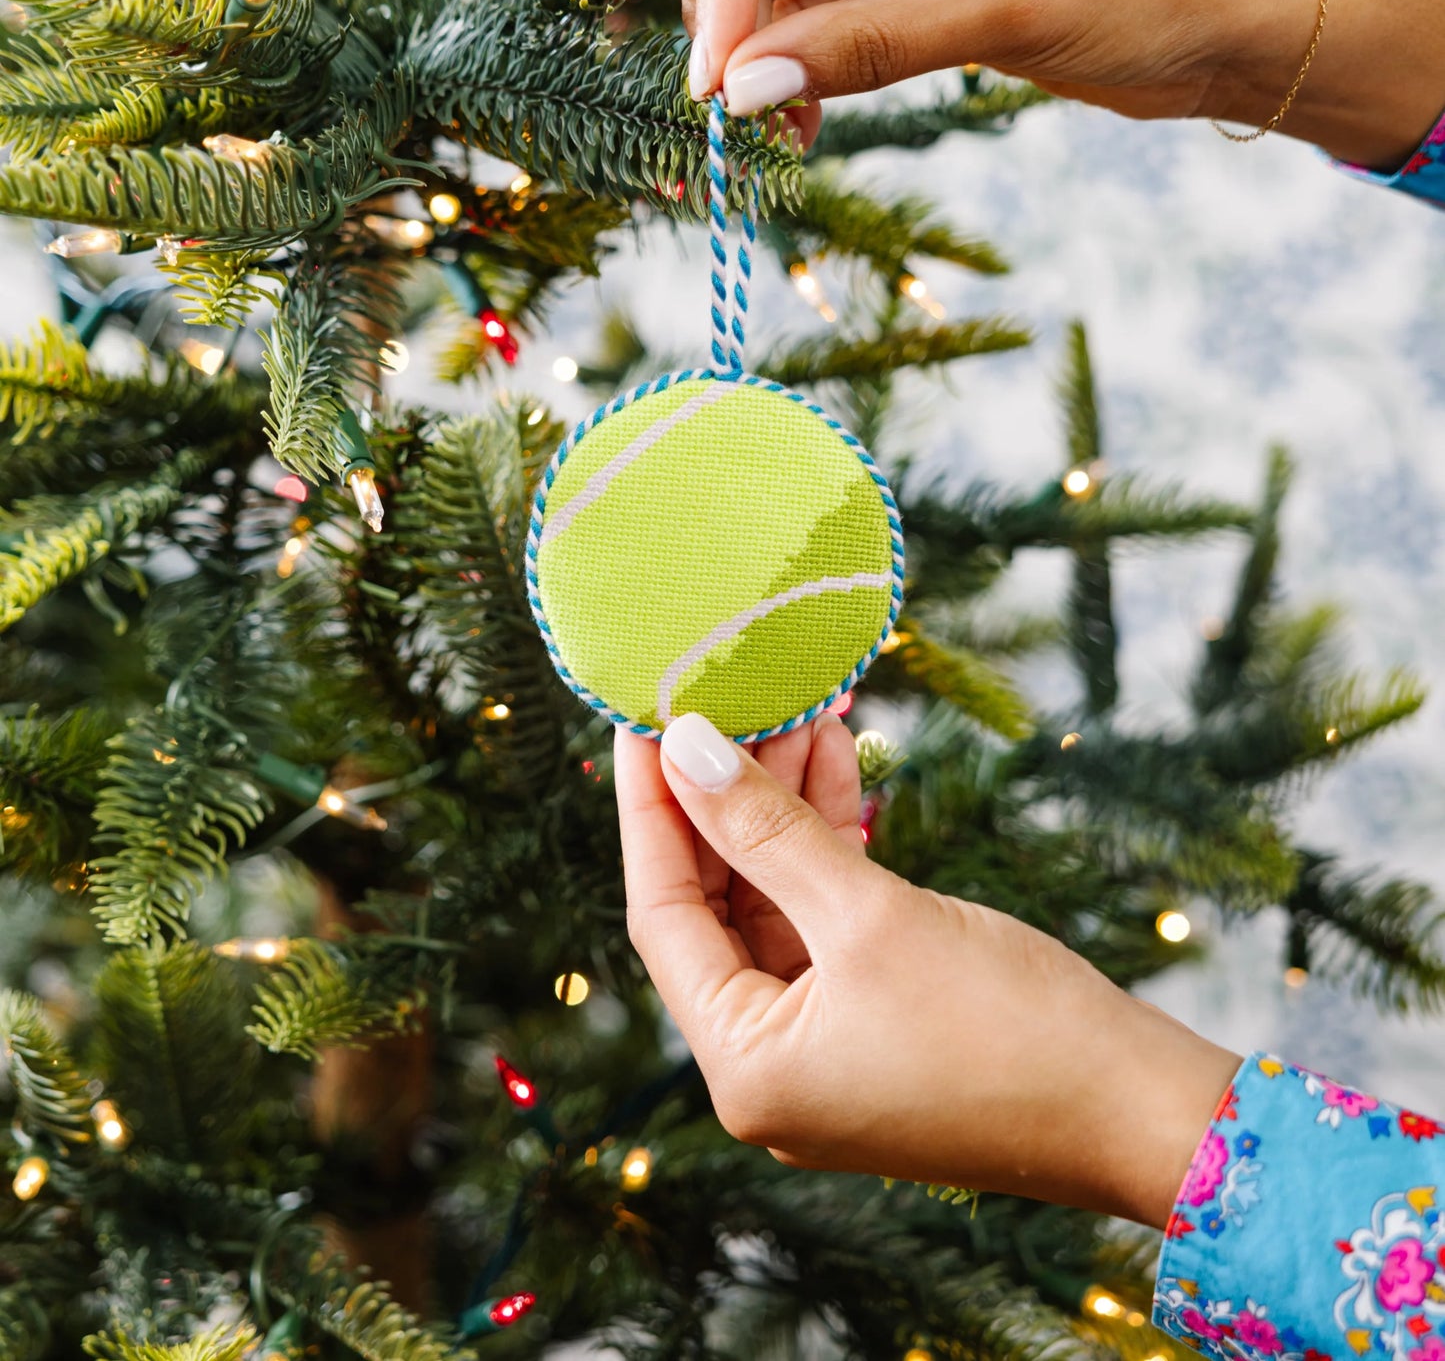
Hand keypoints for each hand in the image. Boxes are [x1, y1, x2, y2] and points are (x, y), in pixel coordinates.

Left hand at [615, 710, 1240, 1224]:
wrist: (1145, 1109)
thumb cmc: (1008, 1028)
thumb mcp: (870, 914)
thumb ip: (768, 830)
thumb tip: (687, 750)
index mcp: (744, 1067)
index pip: (662, 913)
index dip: (652, 807)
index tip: (641, 717)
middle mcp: (769, 1067)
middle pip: (717, 903)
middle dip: (727, 795)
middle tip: (728, 696)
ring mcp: (825, 1048)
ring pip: (776, 901)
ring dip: (783, 807)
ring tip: (796, 705)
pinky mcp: (877, 1023)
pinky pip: (826, 919)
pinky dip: (828, 845)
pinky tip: (834, 762)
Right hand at [683, 0, 1444, 166]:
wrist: (1245, 24)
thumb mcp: (997, 8)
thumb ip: (864, 46)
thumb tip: (740, 88)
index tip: (712, 73)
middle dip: (741, 11)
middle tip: (731, 103)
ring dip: (771, 51)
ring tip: (770, 127)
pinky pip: (837, 21)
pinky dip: (811, 68)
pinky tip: (801, 119)